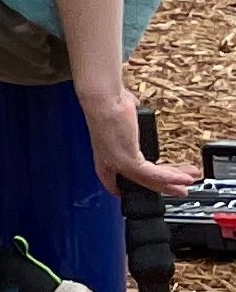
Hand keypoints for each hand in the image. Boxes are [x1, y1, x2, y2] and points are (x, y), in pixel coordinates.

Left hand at [87, 83, 194, 197]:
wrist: (103, 100)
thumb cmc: (108, 103)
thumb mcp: (122, 115)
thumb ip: (129, 118)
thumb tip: (134, 108)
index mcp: (105, 153)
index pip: (111, 179)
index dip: (123, 189)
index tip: (135, 191)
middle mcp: (110, 161)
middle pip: (140, 181)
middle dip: (163, 186)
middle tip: (177, 188)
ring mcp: (118, 162)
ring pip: (149, 180)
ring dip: (172, 183)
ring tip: (187, 184)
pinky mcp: (127, 160)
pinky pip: (153, 174)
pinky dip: (171, 177)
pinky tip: (183, 178)